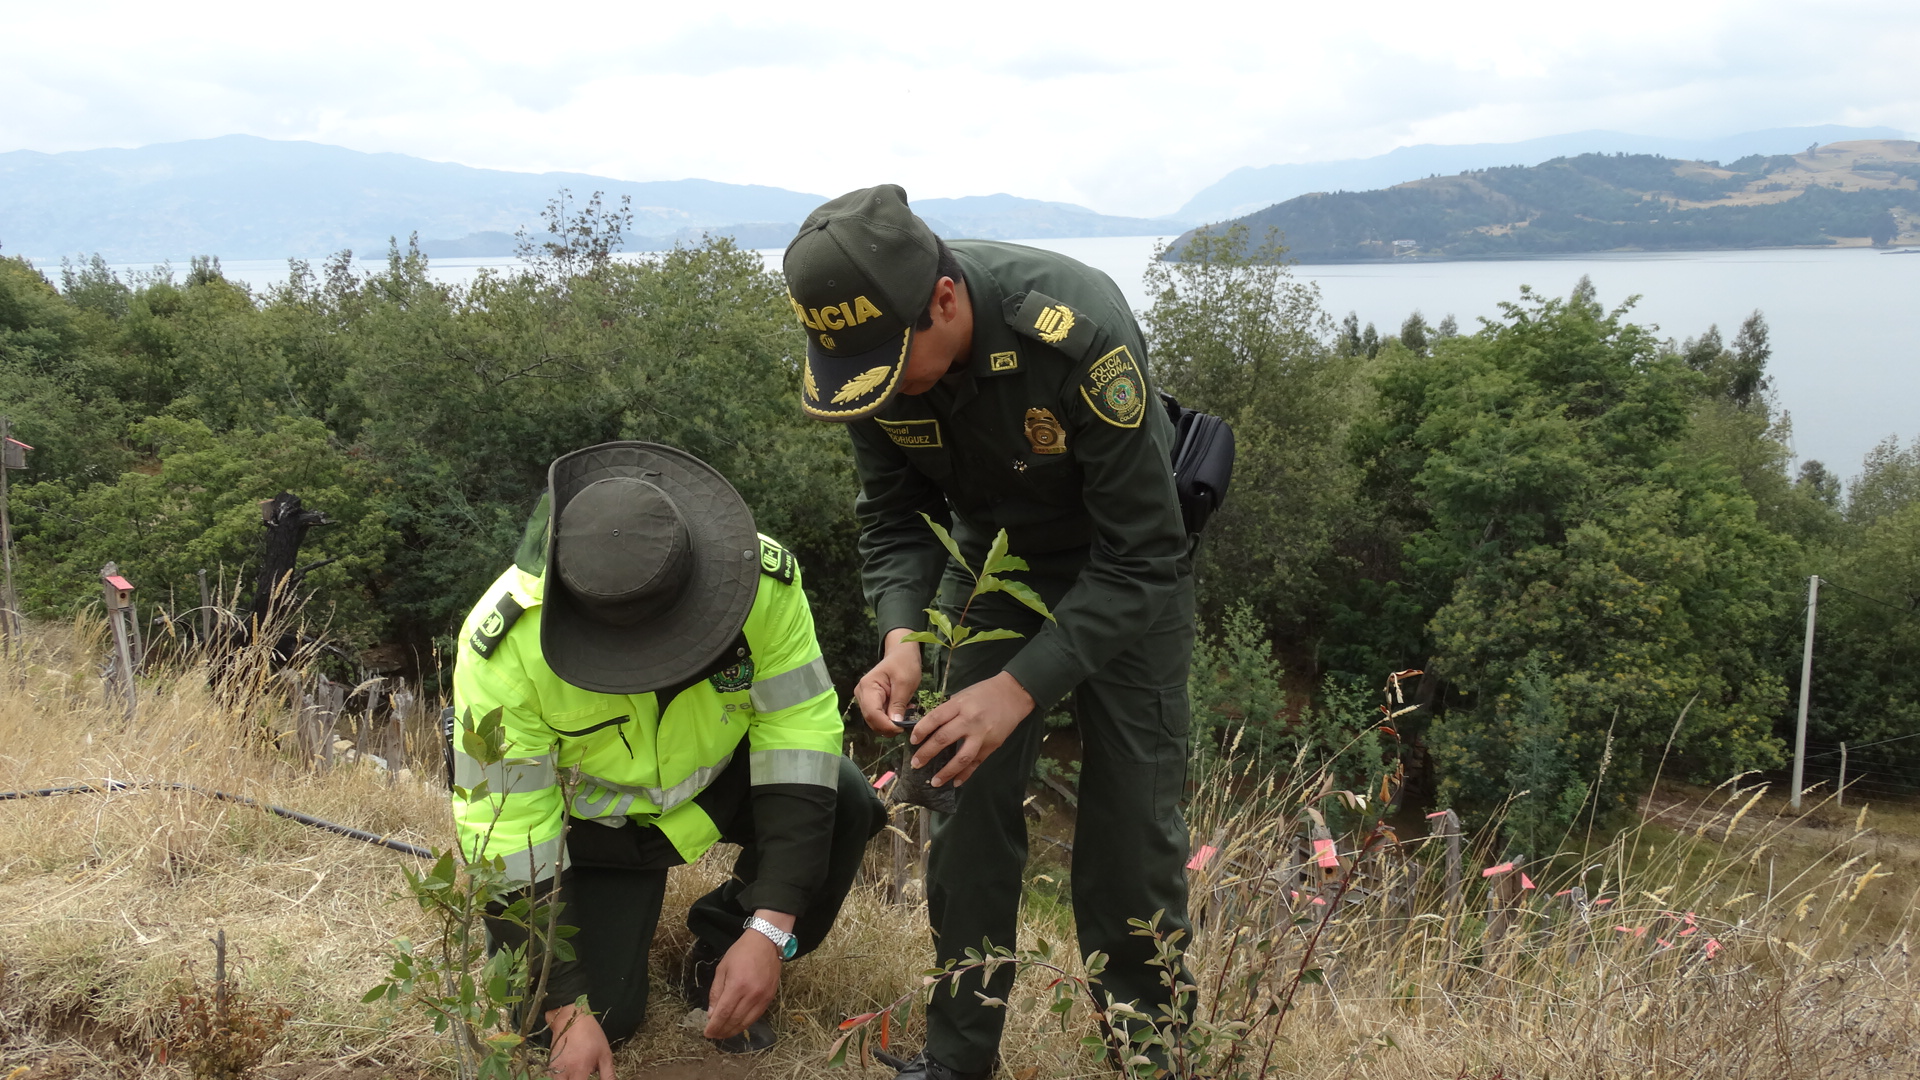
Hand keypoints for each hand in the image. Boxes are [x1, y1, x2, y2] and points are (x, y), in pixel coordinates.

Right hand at [543, 1003, 614, 1079]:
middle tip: (584, 1077)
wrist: (570, 1019)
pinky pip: (553, 1077)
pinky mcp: (549, 1066)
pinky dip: (561, 1078)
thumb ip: (608, 1075)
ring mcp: (554, 1070)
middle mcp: (564, 1073)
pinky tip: (569, 1074)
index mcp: (580, 1070)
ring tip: (577, 1075)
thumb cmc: (591, 1035)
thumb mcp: (605, 1054)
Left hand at [703, 910, 789, 1039]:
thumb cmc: (741, 952)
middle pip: (734, 1020)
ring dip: (733, 1031)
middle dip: (722, 1031)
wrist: (766, 942)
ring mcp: (763, 997)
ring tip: (723, 1034)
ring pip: (746, 1022)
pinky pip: (756, 1016)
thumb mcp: (722, 968)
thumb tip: (712, 1014)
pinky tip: (737, 1025)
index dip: (714, 1026)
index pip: (723, 1013)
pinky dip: (745, 1024)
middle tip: (713, 1035)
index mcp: (737, 985)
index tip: (707, 1033)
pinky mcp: (770, 997)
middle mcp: (751, 994)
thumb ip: (716, 992)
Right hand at [855, 628, 922, 734]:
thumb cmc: (904, 664)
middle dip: (888, 726)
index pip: (872, 713)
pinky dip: (891, 719)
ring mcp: (865, 699)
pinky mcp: (872, 702)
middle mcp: (862, 694)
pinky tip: (902, 711)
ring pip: (875, 721)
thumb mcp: (905, 682)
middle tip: (907, 722)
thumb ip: (898, 703)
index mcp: (867, 687)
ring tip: (907, 713)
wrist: (902, 654)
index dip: (886, 725)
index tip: (902, 727)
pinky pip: (879, 717)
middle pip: (871, 720)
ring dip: (891, 723)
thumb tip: (895, 724)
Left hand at [910, 671, 1033, 787]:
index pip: (935, 719)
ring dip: (946, 772)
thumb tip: (929, 727)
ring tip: (934, 782)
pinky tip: (955, 782)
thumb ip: (948, 711)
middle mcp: (969, 721)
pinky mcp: (992, 746)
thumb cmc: (984, 692)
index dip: (921, 731)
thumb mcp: (963, 695)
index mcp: (959, 705)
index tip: (912, 741)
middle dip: (926, 753)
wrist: (1014, 695)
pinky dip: (965, 774)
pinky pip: (976, 763)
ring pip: (961, 757)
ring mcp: (981, 735)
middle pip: (943, 739)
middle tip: (915, 764)